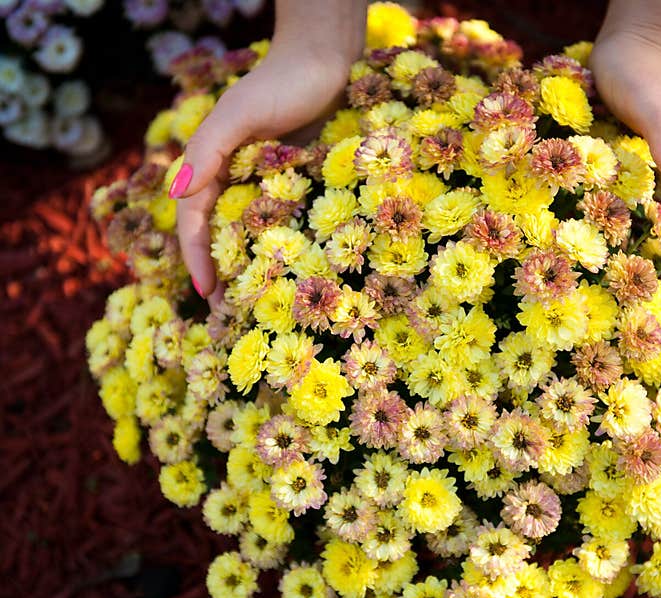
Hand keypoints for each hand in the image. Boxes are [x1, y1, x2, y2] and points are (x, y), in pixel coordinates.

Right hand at [169, 1, 365, 305]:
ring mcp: (267, 186)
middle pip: (221, 236)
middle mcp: (235, 181)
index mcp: (212, 166)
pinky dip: (283, 251)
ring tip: (260, 307)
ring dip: (252, 270)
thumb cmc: (281, 84)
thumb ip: (209, 150)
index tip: (208, 294)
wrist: (327, 62)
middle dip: (222, 273)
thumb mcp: (240, 114)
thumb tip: (178, 194)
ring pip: (252, 237)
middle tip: (230, 316)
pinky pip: (286, 225)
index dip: (197, 258)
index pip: (195, 222)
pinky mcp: (297, 187)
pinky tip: (292, 277)